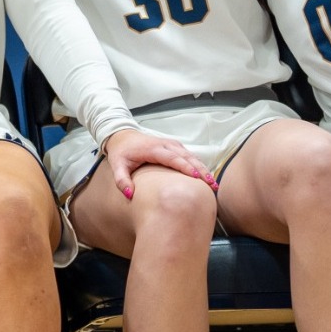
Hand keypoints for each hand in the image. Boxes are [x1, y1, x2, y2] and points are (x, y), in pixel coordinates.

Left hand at [102, 127, 217, 198]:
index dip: (186, 167)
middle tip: (212, 185)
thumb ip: (121, 180)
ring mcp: (173, 145)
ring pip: (192, 156)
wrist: (123, 137)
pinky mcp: (176, 147)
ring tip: (213, 184)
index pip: (173, 158)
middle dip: (201, 170)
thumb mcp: (117, 165)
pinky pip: (190, 157)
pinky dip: (200, 166)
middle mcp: (166, 145)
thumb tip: (129, 195)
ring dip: (204, 169)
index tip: (197, 178)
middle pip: (187, 157)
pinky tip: (207, 178)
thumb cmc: (122, 153)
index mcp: (153, 149)